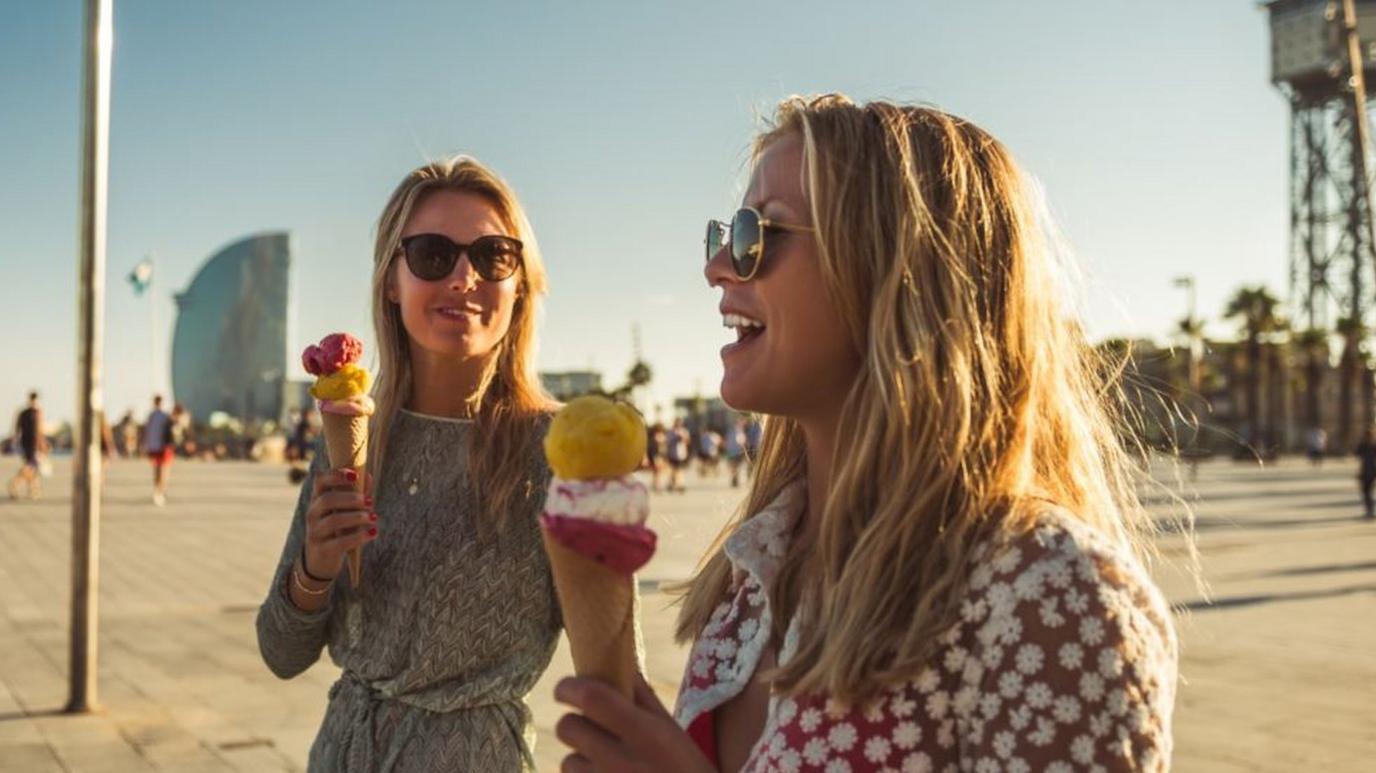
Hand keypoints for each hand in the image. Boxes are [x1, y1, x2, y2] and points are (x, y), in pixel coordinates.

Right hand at [302, 468, 376, 580]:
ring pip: (334, 521)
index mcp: (318, 499)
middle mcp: (313, 513)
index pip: (320, 481)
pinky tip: (373, 532)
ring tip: (374, 518)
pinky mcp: (323, 549)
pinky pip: (340, 542)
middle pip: (327, 500)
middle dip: (351, 499)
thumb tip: (368, 476)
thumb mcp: (344, 510)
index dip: (336, 475)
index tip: (355, 475)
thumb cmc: (337, 528)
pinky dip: (359, 536)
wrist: (320, 559)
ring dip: (357, 517)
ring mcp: (315, 532)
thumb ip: (356, 494)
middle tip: (370, 501)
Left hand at [554, 674, 713, 772]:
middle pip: (567, 728)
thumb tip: (618, 662)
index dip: (570, 688)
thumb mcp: (671, 732)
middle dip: (573, 723)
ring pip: (567, 762)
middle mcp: (622, 761)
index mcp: (645, 734)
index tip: (566, 689)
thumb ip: (642, 697)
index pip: (591, 698)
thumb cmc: (686, 770)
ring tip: (605, 764)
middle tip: (589, 726)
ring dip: (579, 759)